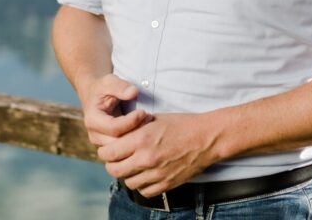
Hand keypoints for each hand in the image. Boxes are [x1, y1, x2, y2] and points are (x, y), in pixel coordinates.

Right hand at [80, 73, 150, 147]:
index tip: (143, 112)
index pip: (113, 128)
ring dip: (137, 139)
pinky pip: (124, 151)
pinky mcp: (109, 146)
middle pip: (118, 143)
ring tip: (149, 122)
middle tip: (150, 118)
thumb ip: (120, 86)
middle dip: (136, 132)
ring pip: (122, 151)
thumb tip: (133, 92)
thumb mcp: (109, 81)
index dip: (131, 121)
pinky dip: (136, 142)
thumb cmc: (103, 88)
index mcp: (92, 120)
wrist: (94, 96)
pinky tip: (145, 129)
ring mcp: (101, 143)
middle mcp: (94, 135)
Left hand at [98, 113, 220, 196]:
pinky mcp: (167, 184)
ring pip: (128, 182)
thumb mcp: (154, 119)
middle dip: (112, 164)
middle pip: (114, 170)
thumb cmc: (182, 124)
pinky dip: (141, 184)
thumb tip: (119, 136)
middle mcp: (146, 158)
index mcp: (141, 139)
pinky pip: (144, 191)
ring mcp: (156, 174)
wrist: (206, 138)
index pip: (109, 153)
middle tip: (116, 159)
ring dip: (127, 175)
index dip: (104, 151)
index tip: (107, 148)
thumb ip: (135, 130)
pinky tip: (145, 174)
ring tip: (132, 166)